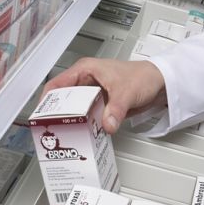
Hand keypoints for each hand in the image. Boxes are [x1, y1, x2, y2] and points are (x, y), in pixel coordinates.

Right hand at [42, 58, 166, 132]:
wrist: (160, 83)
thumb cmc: (143, 76)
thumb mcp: (126, 92)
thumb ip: (116, 109)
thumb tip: (107, 124)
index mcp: (85, 70)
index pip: (57, 85)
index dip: (47, 100)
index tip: (43, 116)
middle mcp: (86, 81)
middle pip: (64, 100)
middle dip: (59, 114)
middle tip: (57, 129)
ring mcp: (93, 94)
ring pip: (76, 110)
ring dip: (73, 122)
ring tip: (69, 134)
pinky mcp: (101, 105)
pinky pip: (88, 117)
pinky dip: (86, 125)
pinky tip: (86, 134)